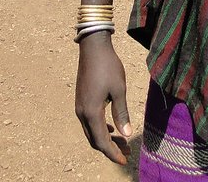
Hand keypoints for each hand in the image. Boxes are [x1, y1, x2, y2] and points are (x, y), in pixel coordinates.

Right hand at [75, 33, 132, 165]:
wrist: (93, 47)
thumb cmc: (108, 66)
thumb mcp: (119, 89)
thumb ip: (122, 113)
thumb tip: (126, 134)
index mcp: (91, 112)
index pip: (101, 142)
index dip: (113, 153)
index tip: (124, 160)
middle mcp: (82, 113)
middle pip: (95, 140)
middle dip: (111, 148)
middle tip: (127, 151)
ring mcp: (79, 106)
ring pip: (91, 131)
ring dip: (106, 139)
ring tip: (123, 140)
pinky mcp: (81, 100)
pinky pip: (89, 122)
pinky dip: (100, 128)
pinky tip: (112, 127)